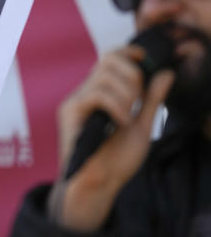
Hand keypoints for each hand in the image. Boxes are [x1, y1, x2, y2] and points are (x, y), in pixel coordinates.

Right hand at [50, 44, 174, 231]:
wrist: (99, 184)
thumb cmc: (115, 160)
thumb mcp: (142, 125)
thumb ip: (152, 100)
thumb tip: (166, 72)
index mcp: (100, 93)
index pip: (110, 57)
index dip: (128, 52)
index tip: (146, 60)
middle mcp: (85, 92)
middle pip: (107, 59)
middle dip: (132, 75)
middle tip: (139, 100)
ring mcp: (76, 101)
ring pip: (103, 76)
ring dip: (126, 94)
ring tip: (129, 117)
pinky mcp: (70, 112)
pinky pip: (96, 94)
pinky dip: (115, 105)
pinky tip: (121, 122)